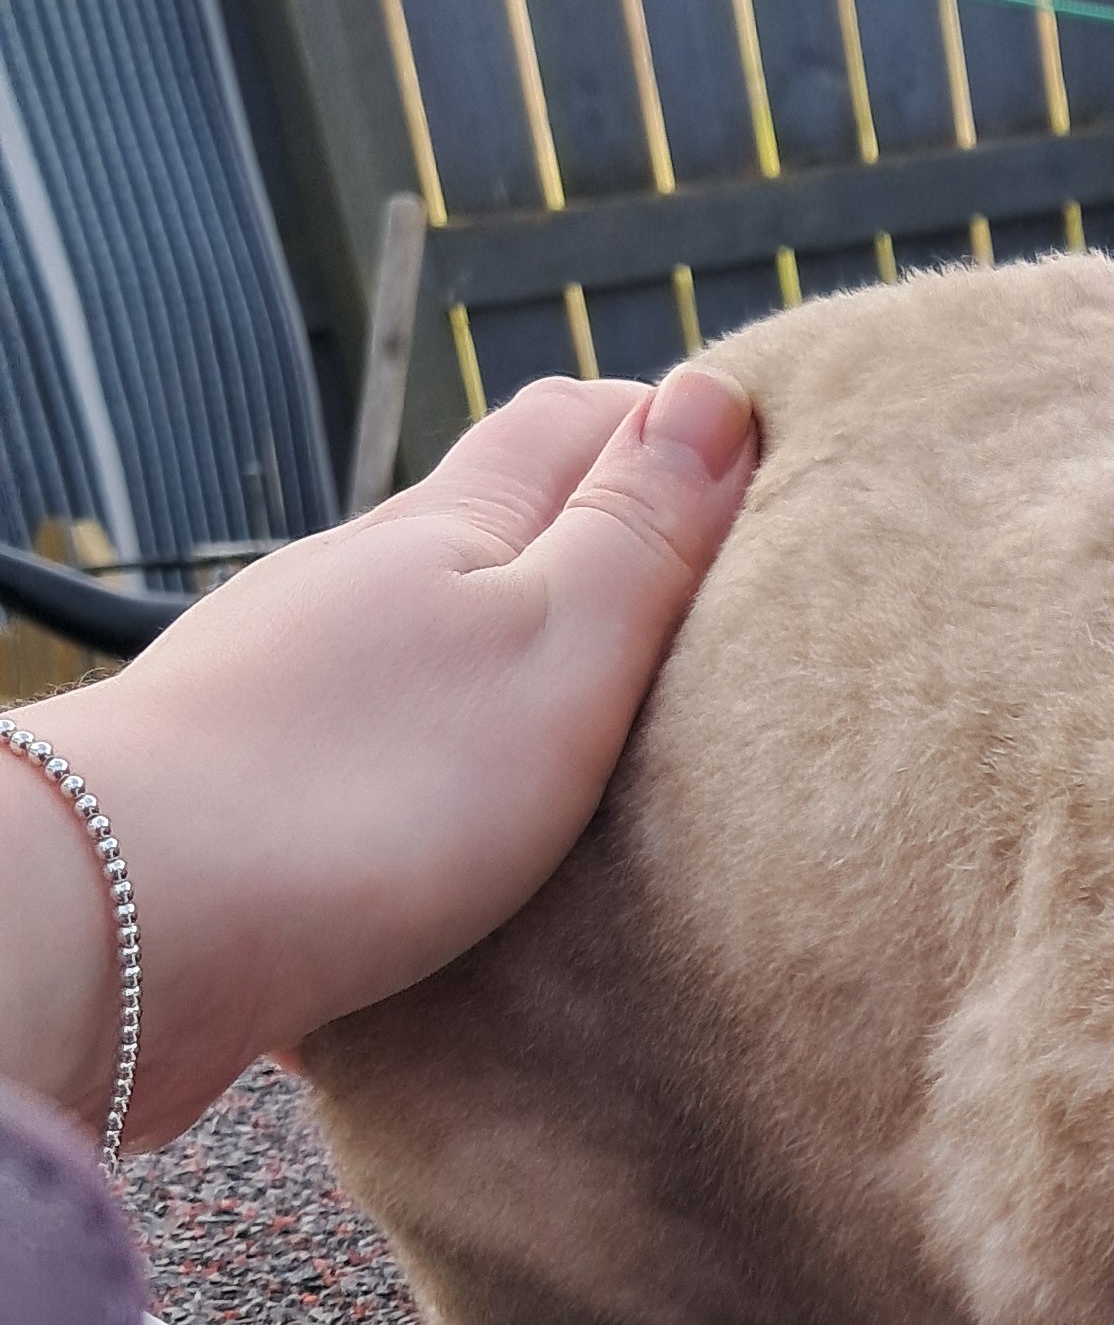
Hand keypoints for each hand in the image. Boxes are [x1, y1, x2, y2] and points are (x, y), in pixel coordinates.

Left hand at [0, 364, 754, 1154]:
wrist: (136, 925)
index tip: (766, 477)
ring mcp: (297, 680)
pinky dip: (445, 752)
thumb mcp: (555, 650)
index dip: (674, 429)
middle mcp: (361, 582)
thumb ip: (636, 535)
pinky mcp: (256, 787)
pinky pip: (379, 738)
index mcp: (448, 528)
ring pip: (434, 636)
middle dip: (606, 541)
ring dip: (519, 661)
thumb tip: (715, 399)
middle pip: (502, 522)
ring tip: (611, 730)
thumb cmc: (366, 791)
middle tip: (715, 603)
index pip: (576, 421)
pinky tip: (474, 820)